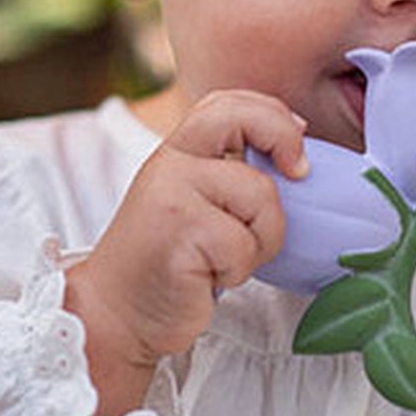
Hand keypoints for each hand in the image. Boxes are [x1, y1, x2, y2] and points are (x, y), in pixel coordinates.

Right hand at [65, 90, 307, 415]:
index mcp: (177, 150)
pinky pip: (243, 244)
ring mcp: (171, 195)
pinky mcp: (178, 234)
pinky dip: (239, 270)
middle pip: (243, 121)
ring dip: (261, 239)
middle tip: (299, 173)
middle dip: (284, 140)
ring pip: (261, 197)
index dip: (272, 114)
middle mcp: (170, 163)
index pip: (226, 102)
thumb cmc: (172, 262)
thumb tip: (297, 151)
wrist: (116, 313)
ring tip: (226, 258)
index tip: (295, 152)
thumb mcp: (197, 203)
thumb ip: (231, 173)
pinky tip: (209, 278)